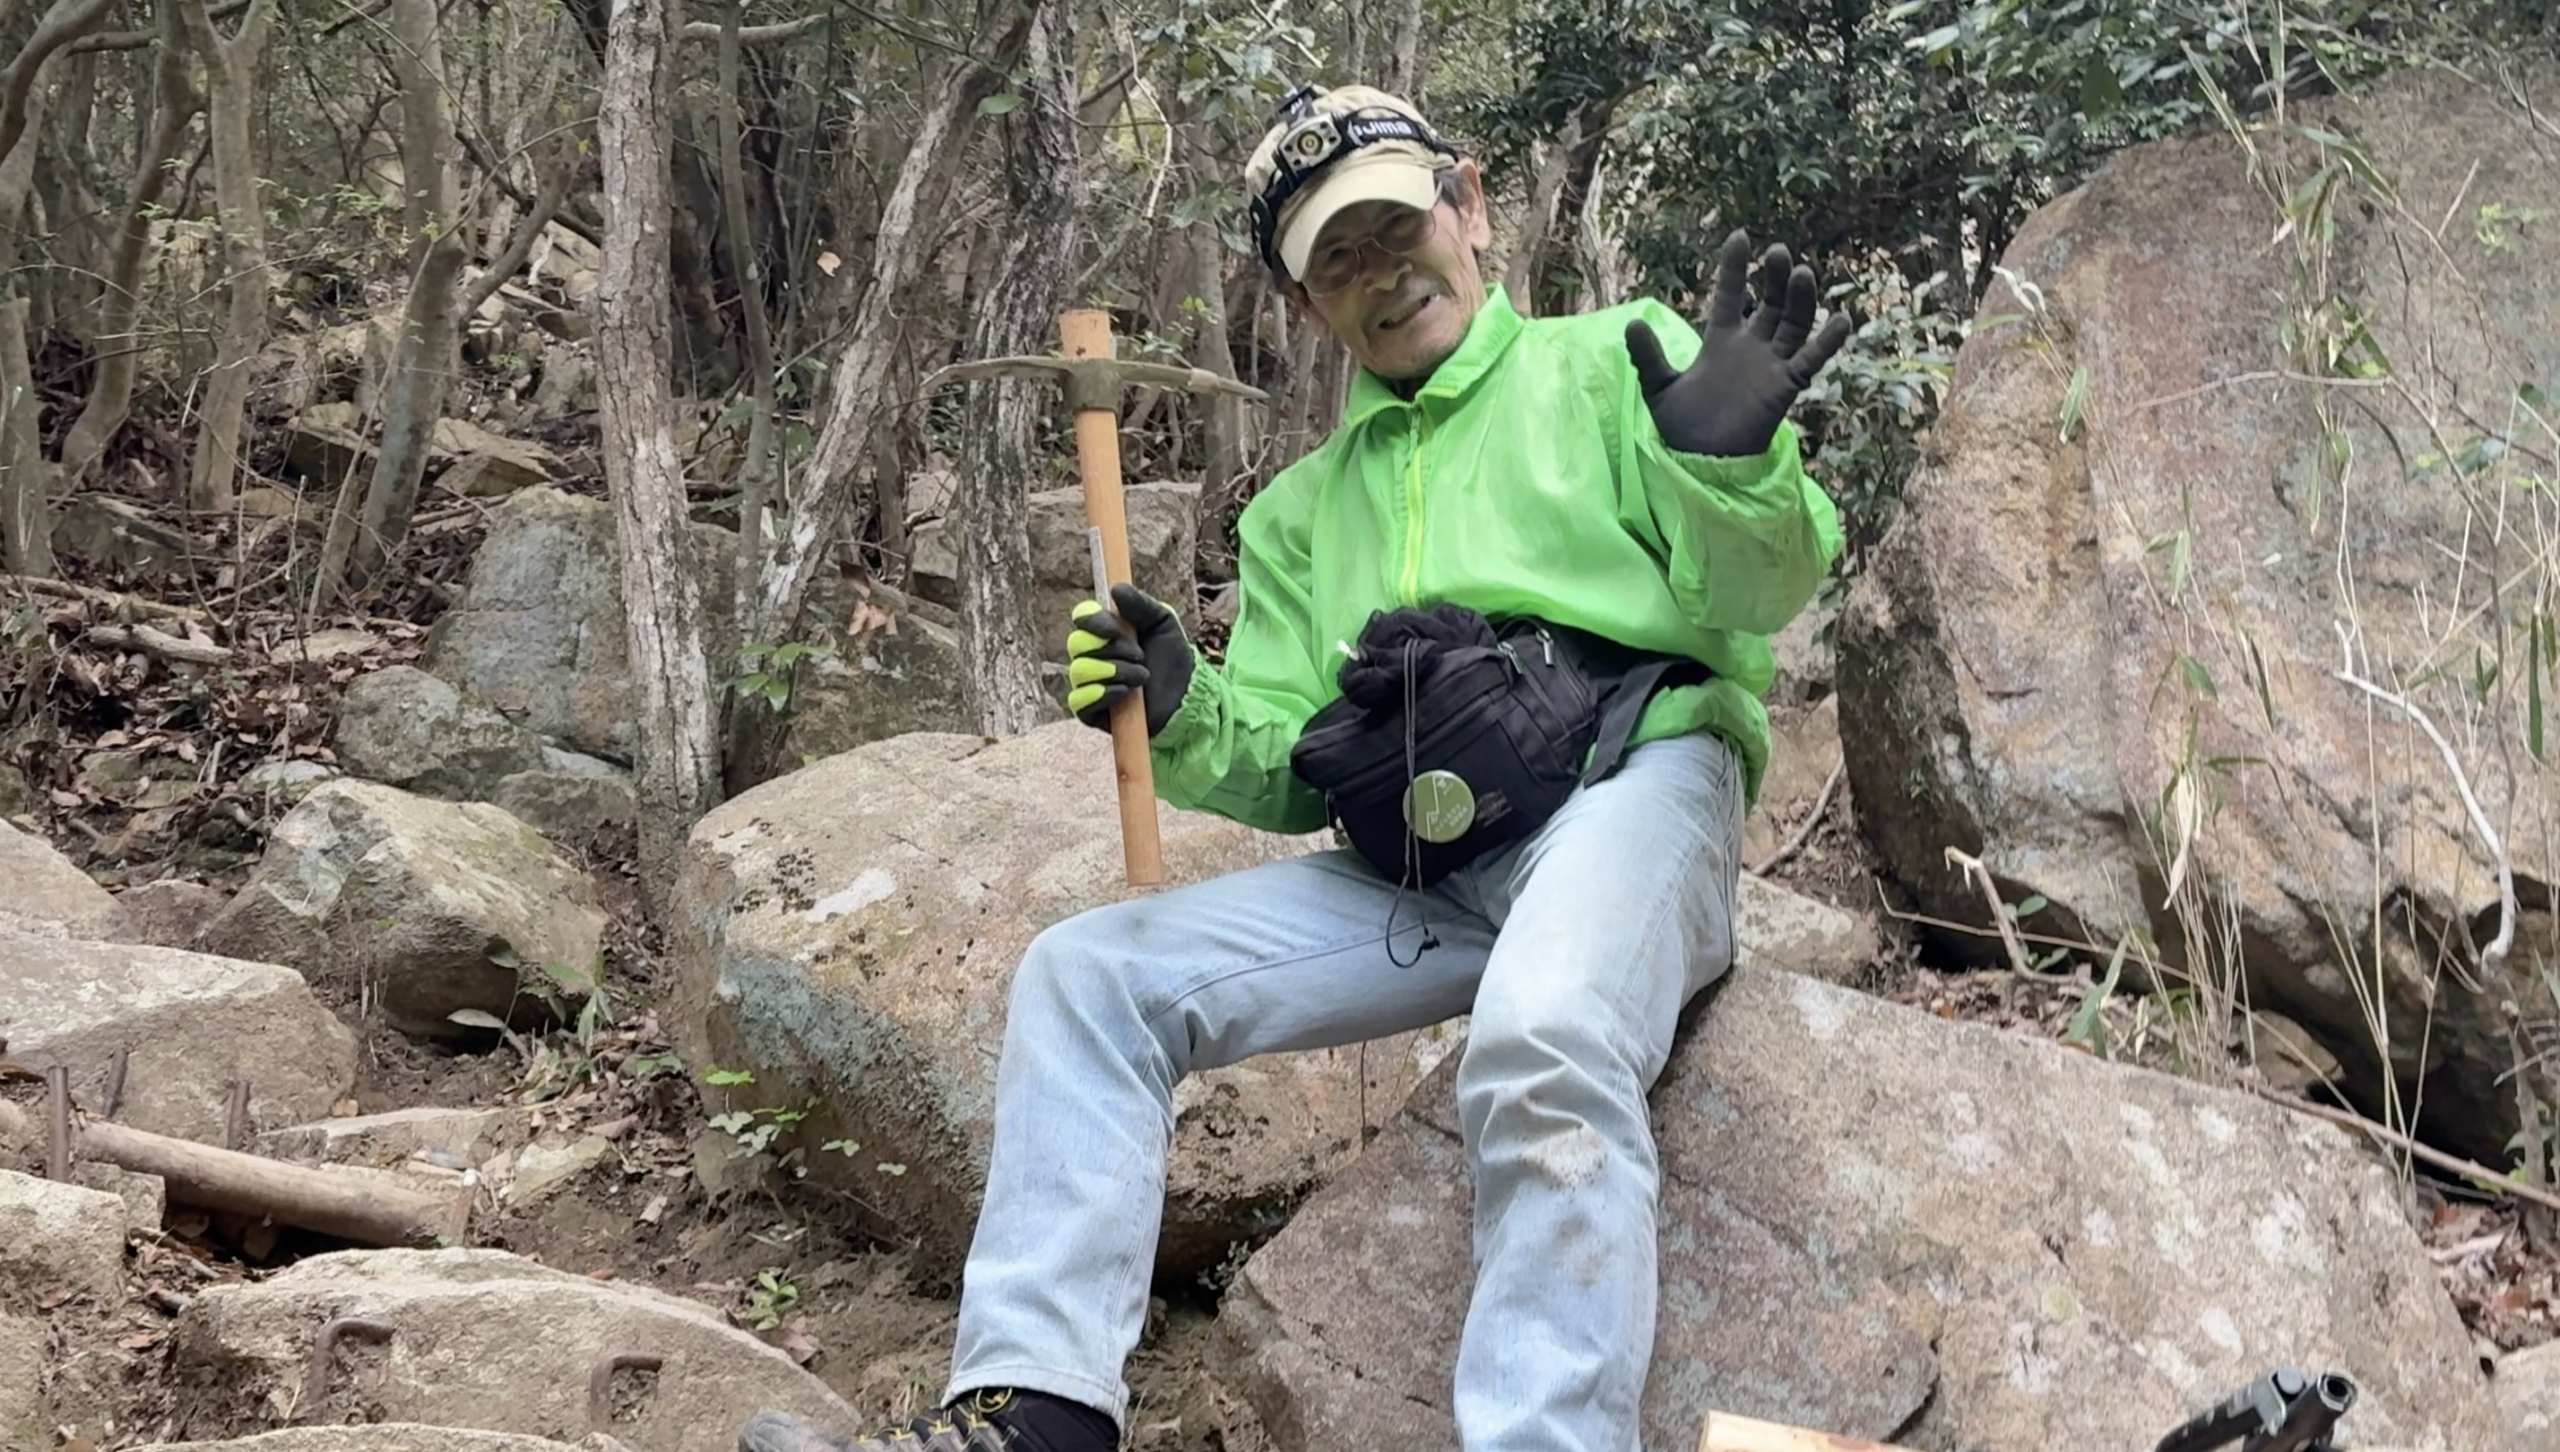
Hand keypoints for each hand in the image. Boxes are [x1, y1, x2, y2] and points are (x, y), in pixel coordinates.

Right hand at [1065, 583, 1194, 736]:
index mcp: (1105, 631)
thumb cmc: (1173, 659)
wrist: (1186, 697)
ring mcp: (1088, 683)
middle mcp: (1092, 655)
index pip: (1082, 617)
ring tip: (1142, 677)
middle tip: (1140, 655)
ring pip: (1080, 670)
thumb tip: (1116, 589)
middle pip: (1077, 643)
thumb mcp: (1164, 623)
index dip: (1093, 620)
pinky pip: (1077, 701)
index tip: (1116, 629)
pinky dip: (1102, 694)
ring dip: (1116, 671)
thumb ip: (1141, 604)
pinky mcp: (1090, 711)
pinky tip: (1125, 693)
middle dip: (1112, 648)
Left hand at [1625, 229, 1854, 457]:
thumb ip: (1649, 356)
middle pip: (1769, 302)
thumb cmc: (1682, 425)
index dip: (1735, 267)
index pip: (1730, 294)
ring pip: (1792, 323)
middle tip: (1778, 252)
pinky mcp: (1785, 386)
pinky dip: (1828, 342)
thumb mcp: (1658, 387)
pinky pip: (1811, 360)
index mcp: (1720, 339)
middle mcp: (1750, 345)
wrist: (1701, 460)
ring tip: (1803, 273)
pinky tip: (1842, 320)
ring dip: (1800, 299)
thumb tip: (1632, 323)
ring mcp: (1770, 364)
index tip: (1741, 236)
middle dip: (1774, 278)